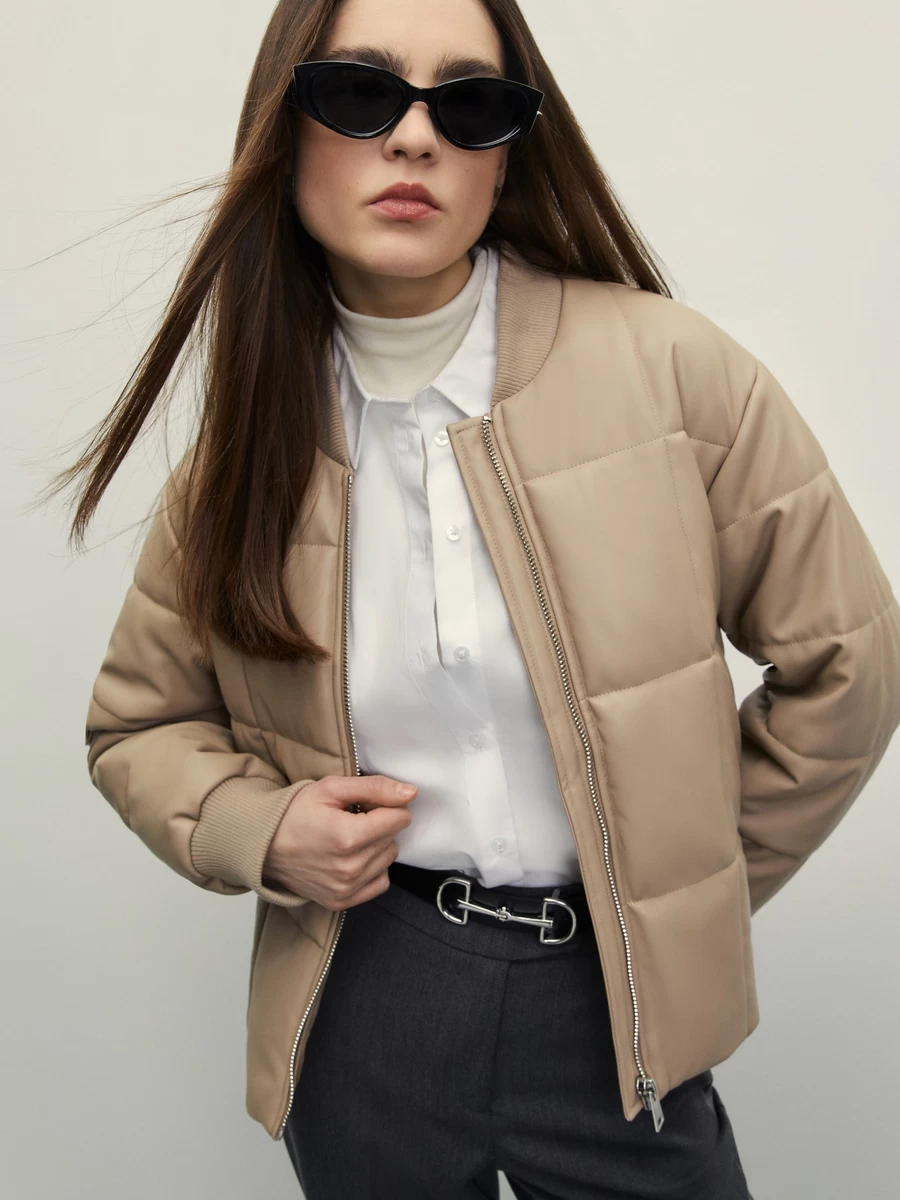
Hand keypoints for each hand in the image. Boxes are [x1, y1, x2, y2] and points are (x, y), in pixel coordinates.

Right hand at [262, 774, 417, 908]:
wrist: (263, 845)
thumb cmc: (295, 813)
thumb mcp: (331, 788)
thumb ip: (375, 788)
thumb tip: (410, 793)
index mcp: (348, 837)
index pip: (400, 818)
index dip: (386, 806)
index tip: (364, 805)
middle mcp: (350, 868)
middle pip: (394, 838)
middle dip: (379, 825)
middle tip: (351, 819)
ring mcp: (345, 888)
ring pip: (388, 860)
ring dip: (376, 847)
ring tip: (348, 838)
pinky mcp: (341, 901)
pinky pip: (380, 883)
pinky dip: (372, 869)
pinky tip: (352, 858)